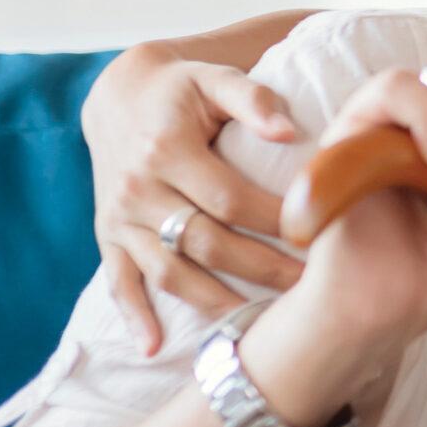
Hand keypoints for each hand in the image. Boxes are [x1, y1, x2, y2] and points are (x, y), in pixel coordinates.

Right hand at [87, 42, 305, 354]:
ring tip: (261, 328)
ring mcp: (119, 218)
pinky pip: (119, 282)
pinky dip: (135, 317)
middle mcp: (137, 189)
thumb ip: (253, 99)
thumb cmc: (183, 89)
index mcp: (166, 150)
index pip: (229, 199)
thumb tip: (289, 131)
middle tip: (310, 290)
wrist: (119, 96)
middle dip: (260, 270)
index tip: (319, 237)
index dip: (275, 221)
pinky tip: (155, 348)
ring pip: (169, 271)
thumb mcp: (215, 78)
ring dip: (215, 302)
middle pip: (205, 242)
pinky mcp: (107, 237)